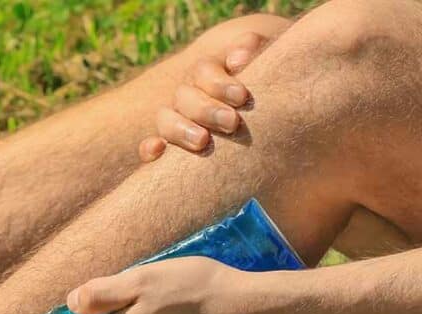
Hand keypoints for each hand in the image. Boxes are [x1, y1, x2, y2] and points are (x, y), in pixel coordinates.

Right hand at [138, 31, 273, 162]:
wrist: (270, 128)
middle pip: (184, 97)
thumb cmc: (272, 94)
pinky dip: (149, 149)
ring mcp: (177, 122)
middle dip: (206, 109)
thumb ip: (254, 54)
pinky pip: (150, 149)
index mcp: (212, 74)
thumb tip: (238, 59)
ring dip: (180, 129)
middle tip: (232, 123)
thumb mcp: (272, 69)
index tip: (241, 97)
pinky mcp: (172, 149)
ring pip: (165, 120)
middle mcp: (190, 96)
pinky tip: (157, 150)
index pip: (204, 71)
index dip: (219, 83)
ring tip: (203, 141)